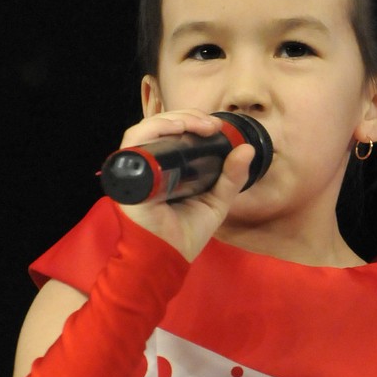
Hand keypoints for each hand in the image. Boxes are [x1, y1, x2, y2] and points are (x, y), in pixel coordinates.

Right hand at [112, 110, 254, 261]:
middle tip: (211, 124)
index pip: (171, 134)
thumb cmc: (185, 233)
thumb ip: (231, 177)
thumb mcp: (216, 200)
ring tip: (197, 125)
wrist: (168, 258)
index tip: (216, 126)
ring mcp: (136, 170)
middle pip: (159, 126)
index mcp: (166, 169)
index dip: (192, 122)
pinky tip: (175, 129)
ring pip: (145, 129)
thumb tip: (247, 149)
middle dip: (187, 117)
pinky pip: (133, 143)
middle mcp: (148, 166)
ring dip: (173, 119)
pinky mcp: (128, 176)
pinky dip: (153, 129)